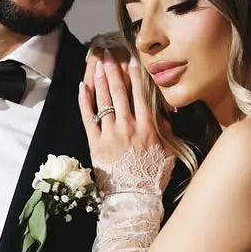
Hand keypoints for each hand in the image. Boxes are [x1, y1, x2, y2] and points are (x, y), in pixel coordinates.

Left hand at [79, 52, 165, 176]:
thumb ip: (167, 132)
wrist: (134, 197)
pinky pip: (88, 118)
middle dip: (114, 71)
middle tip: (109, 54)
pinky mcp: (95, 144)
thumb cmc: (153, 176)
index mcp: (147, 128)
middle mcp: (128, 127)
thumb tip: (165, 114)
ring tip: (97, 64)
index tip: (132, 59)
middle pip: (120, 92)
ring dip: (100, 80)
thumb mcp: (168, 153)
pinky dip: (84, 102)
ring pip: (104, 101)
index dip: (136, 75)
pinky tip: (82, 87)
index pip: (141, 94)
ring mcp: (110, 134)